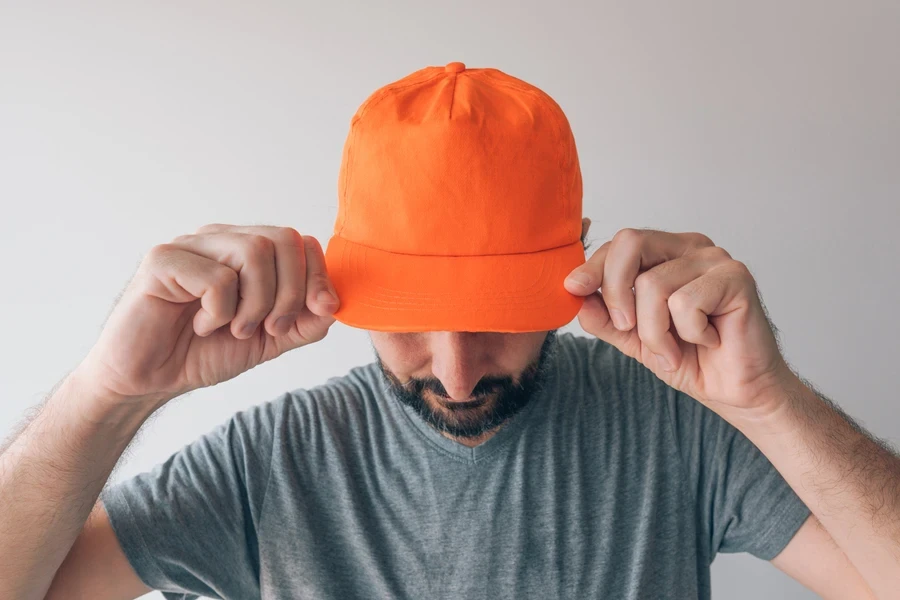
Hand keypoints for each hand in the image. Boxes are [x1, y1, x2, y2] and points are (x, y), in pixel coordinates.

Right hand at [75, 223, 339, 407]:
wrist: (147, 380)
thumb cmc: (202, 352)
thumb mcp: (268, 340)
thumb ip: (303, 322)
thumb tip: (333, 303)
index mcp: (246, 250)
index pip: (300, 241)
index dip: (317, 276)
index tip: (316, 312)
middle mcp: (220, 239)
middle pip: (283, 239)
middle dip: (289, 292)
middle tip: (270, 328)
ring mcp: (191, 245)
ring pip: (255, 252)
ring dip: (256, 303)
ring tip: (235, 328)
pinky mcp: (163, 260)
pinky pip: (218, 277)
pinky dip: (220, 312)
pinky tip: (202, 324)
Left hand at [565, 227, 794, 413]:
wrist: (735, 391)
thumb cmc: (690, 359)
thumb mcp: (633, 338)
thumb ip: (604, 316)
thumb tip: (575, 294)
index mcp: (666, 253)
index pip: (619, 244)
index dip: (593, 267)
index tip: (573, 288)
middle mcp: (690, 247)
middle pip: (631, 244)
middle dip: (616, 292)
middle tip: (629, 328)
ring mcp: (715, 259)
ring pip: (653, 285)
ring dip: (655, 332)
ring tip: (674, 349)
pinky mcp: (736, 277)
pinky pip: (685, 303)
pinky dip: (689, 333)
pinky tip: (709, 340)